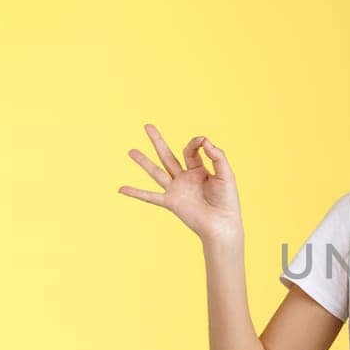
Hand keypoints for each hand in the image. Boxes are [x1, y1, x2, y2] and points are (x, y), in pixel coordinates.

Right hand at [118, 123, 241, 242]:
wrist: (222, 224)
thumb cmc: (227, 200)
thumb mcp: (226, 173)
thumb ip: (217, 156)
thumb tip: (205, 140)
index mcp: (199, 170)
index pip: (191, 150)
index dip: (196, 142)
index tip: (203, 142)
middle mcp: (185, 178)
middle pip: (167, 155)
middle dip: (157, 141)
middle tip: (147, 126)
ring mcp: (176, 190)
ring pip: (156, 171)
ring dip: (143, 161)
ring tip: (131, 151)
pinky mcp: (171, 202)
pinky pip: (150, 197)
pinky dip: (135, 193)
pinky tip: (121, 189)